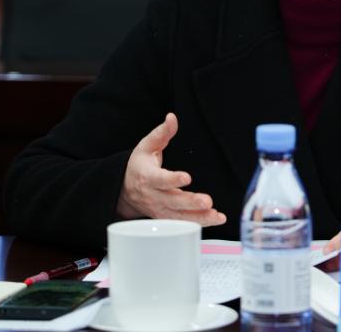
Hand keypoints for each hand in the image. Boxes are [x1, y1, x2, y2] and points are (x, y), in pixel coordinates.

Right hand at [116, 112, 226, 226]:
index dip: (172, 179)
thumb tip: (172, 118)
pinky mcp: (166, 217)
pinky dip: (200, 222)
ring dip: (199, 217)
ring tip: (215, 215)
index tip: (186, 177)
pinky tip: (216, 218)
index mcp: (147, 177)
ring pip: (179, 217)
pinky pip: (183, 223)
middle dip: (190, 202)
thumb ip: (162, 133)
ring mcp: (160, 209)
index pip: (160, 179)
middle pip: (173, 201)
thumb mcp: (146, 146)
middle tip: (207, 201)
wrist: (124, 189)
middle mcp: (154, 196)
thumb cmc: (138, 166)